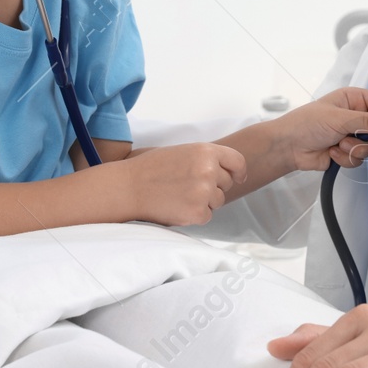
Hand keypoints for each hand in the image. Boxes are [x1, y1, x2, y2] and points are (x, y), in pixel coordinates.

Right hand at [123, 142, 246, 225]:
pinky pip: (207, 216)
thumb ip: (206, 158)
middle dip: (214, 187)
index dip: (239, 171)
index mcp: (205, 151)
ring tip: (179, 195)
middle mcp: (208, 170)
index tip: (238, 178)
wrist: (129, 187)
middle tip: (189, 186)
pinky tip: (176, 206)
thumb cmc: (151, 168)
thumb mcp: (182, 152)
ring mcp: (204, 192)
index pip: (237, 161)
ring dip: (204, 201)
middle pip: (227, 183)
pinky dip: (194, 215)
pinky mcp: (197, 212)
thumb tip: (227, 171)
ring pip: (218, 201)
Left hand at [274, 88, 367, 171]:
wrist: (288, 147)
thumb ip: (367, 121)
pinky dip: (346, 157)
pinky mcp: (347, 151)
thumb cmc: (308, 123)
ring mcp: (351, 134)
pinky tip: (331, 152)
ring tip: (338, 144)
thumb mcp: (339, 119)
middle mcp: (356, 115)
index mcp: (354, 99)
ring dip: (355, 148)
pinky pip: (359, 158)